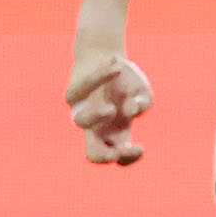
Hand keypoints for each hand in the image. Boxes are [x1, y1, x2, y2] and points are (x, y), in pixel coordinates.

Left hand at [66, 40, 153, 165]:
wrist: (106, 57)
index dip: (128, 159)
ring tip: (111, 108)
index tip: (140, 147)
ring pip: (81, 121)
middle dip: (104, 156)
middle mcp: (97, 127)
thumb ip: (143, 103)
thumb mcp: (142, 92)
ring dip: (97, 116)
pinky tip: (117, 66)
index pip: (119, 157)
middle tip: (117, 150)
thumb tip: (131, 110)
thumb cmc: (126, 81)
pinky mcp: (72, 94)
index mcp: (117, 132)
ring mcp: (82, 111)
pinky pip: (83, 88)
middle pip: (93, 154)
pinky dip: (102, 76)